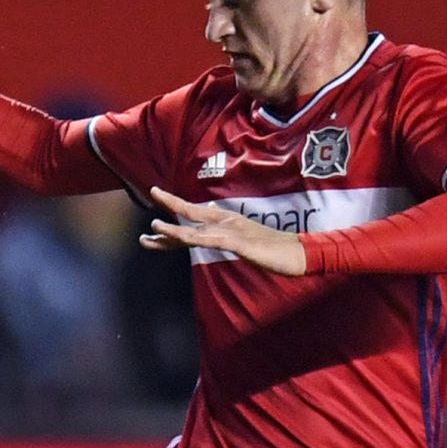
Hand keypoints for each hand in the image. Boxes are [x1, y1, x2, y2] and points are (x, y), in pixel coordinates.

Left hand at [140, 187, 306, 275]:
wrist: (298, 252)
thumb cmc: (272, 245)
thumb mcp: (245, 234)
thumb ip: (226, 226)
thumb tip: (211, 209)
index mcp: (225, 221)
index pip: (193, 214)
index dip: (173, 205)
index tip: (155, 195)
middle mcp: (226, 222)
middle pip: (190, 218)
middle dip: (167, 215)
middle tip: (147, 206)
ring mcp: (233, 232)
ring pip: (197, 231)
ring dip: (174, 230)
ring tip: (153, 228)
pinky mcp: (241, 244)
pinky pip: (215, 241)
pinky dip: (199, 239)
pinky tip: (185, 238)